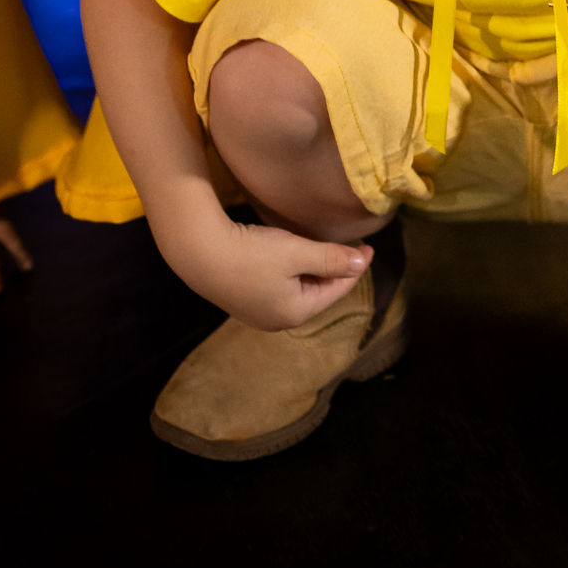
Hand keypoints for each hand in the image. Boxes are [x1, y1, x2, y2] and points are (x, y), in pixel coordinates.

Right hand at [164, 211, 372, 331]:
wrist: (199, 253)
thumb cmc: (252, 254)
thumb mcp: (297, 253)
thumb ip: (331, 259)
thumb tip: (361, 264)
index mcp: (296, 313)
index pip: (336, 290)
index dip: (354, 267)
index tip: (369, 247)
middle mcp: (278, 320)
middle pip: (317, 292)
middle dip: (334, 270)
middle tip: (351, 247)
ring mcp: (258, 312)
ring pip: (298, 289)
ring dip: (314, 269)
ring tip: (326, 249)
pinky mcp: (243, 299)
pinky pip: (280, 286)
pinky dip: (293, 271)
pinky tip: (293, 255)